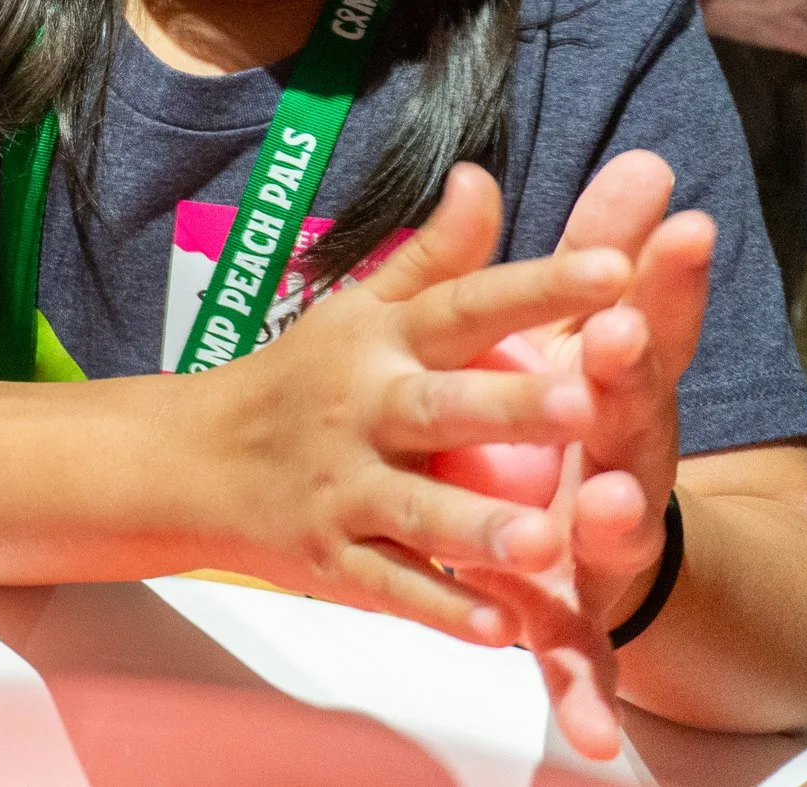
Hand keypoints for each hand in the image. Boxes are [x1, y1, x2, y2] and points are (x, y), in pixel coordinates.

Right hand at [201, 166, 628, 644]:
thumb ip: (434, 255)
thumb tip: (484, 175)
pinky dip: (440, 609)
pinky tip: (498, 630)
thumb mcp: (360, 309)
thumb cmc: (301, 379)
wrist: (191, 460)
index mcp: (381, 343)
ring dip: (477, 525)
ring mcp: (343, 487)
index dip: (538, 287)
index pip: (465, 305)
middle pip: (443, 407)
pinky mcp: (333, 556)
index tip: (615, 266)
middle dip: (511, 407)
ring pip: (417, 508)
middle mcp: (363, 410)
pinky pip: (391, 586)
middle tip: (588, 401)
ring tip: (545, 538)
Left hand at [529, 153, 713, 644]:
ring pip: (607, 528)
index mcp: (616, 389)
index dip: (656, 275)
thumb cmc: (589, 419)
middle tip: (611, 340)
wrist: (601, 533)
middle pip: (630, 417)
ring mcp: (601, 541)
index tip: (676, 226)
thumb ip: (610, 255)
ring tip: (601, 503)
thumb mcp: (588, 338)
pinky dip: (579, 691)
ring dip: (607, 515)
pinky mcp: (575, 614)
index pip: (640, 320)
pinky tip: (584, 732)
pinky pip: (574, 655)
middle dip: (624, 379)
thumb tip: (644, 158)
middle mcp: (621, 460)